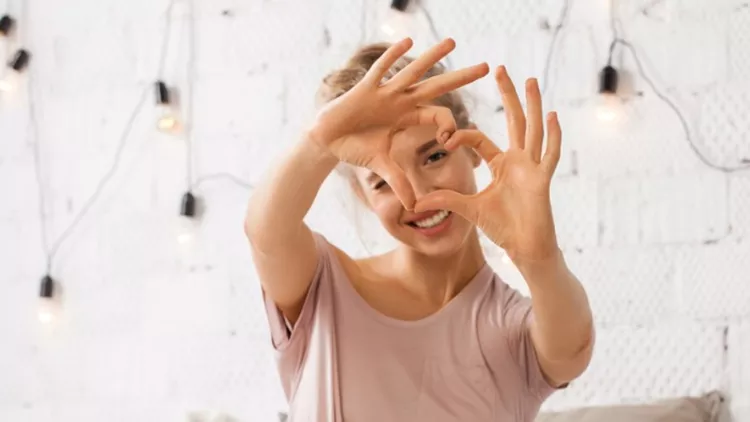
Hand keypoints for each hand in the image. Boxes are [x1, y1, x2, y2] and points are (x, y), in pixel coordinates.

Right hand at [310, 38, 489, 208]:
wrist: (327, 141)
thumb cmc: (356, 149)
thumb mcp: (382, 166)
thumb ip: (399, 183)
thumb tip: (414, 207)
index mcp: (408, 117)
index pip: (438, 114)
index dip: (448, 123)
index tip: (448, 139)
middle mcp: (401, 102)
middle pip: (436, 86)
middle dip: (460, 78)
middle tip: (485, 67)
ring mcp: (384, 93)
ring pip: (413, 72)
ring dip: (432, 57)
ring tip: (453, 42)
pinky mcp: (365, 89)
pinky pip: (381, 70)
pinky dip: (392, 56)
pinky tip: (408, 41)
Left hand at [414, 66, 561, 263]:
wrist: (525, 248)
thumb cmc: (503, 227)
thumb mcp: (469, 209)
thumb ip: (447, 201)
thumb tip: (416, 202)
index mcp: (501, 164)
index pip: (479, 139)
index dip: (461, 135)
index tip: (445, 138)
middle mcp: (518, 160)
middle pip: (513, 121)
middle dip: (508, 95)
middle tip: (501, 69)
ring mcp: (532, 168)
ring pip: (533, 129)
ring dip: (532, 104)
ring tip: (530, 80)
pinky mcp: (542, 180)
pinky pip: (550, 154)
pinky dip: (553, 136)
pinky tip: (552, 115)